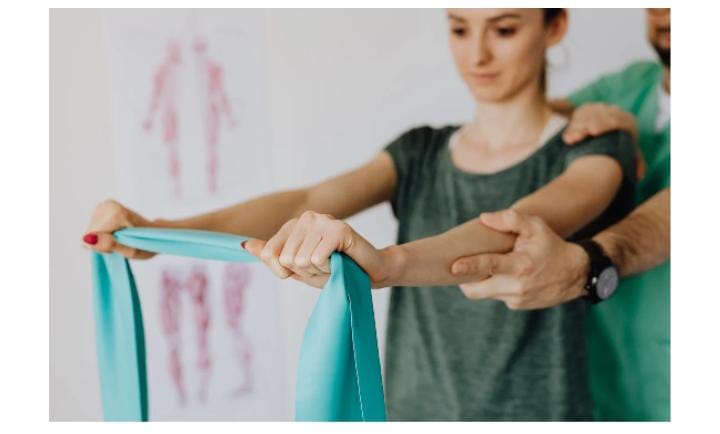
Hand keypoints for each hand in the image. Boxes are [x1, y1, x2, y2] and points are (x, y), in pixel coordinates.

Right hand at [82, 198, 155, 258]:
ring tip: (120, 236)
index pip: (92, 238)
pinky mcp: (101, 207)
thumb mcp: (131, 250)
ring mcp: (104, 205)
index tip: (121, 244)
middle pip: (90, 233)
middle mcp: (107, 205)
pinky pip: (92, 228)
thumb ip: (109, 244)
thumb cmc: (146, 243)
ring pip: (90, 232)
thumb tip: (87, 239)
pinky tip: (115, 232)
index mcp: (116, 213)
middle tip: (121, 241)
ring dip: (104, 238)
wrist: (153, 232)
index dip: (105, 247)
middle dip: (104, 242)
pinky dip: (103, 234)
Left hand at [242, 211, 388, 288]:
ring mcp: (322, 220)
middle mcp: (305, 218)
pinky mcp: (339, 228)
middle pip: (286, 259)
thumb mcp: (297, 268)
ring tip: (333, 264)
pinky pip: (317, 258)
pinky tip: (341, 260)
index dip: (286, 272)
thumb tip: (243, 245)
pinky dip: (329, 267)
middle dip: (305, 273)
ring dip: (319, 271)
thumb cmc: (334, 270)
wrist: (370, 272)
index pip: (269, 255)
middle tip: (324, 267)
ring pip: (301, 260)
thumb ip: (271, 256)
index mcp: (292, 225)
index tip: (305, 269)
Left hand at [449, 209, 588, 309]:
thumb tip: (484, 218)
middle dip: (464, 281)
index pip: (490, 266)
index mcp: (521, 265)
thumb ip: (510, 219)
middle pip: (477, 290)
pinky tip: (502, 275)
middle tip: (458, 267)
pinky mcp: (517, 305)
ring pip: (485, 293)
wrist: (574, 274)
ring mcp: (517, 299)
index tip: (453, 267)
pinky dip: (494, 286)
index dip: (470, 266)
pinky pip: (496, 296)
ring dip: (481, 282)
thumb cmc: (550, 245)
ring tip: (484, 267)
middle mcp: (517, 286)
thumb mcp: (535, 226)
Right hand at [562, 102, 644, 178]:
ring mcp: (599, 109)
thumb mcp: (629, 153)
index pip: (616, 120)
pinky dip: (571, 128)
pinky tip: (567, 139)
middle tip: (577, 137)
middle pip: (598, 117)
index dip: (603, 124)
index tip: (593, 132)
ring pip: (585, 117)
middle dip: (586, 127)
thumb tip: (639, 175)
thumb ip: (635, 162)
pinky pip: (577, 116)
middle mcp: (613, 112)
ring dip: (576, 129)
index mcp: (627, 121)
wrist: (609, 132)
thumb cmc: (620, 148)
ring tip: (570, 141)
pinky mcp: (586, 109)